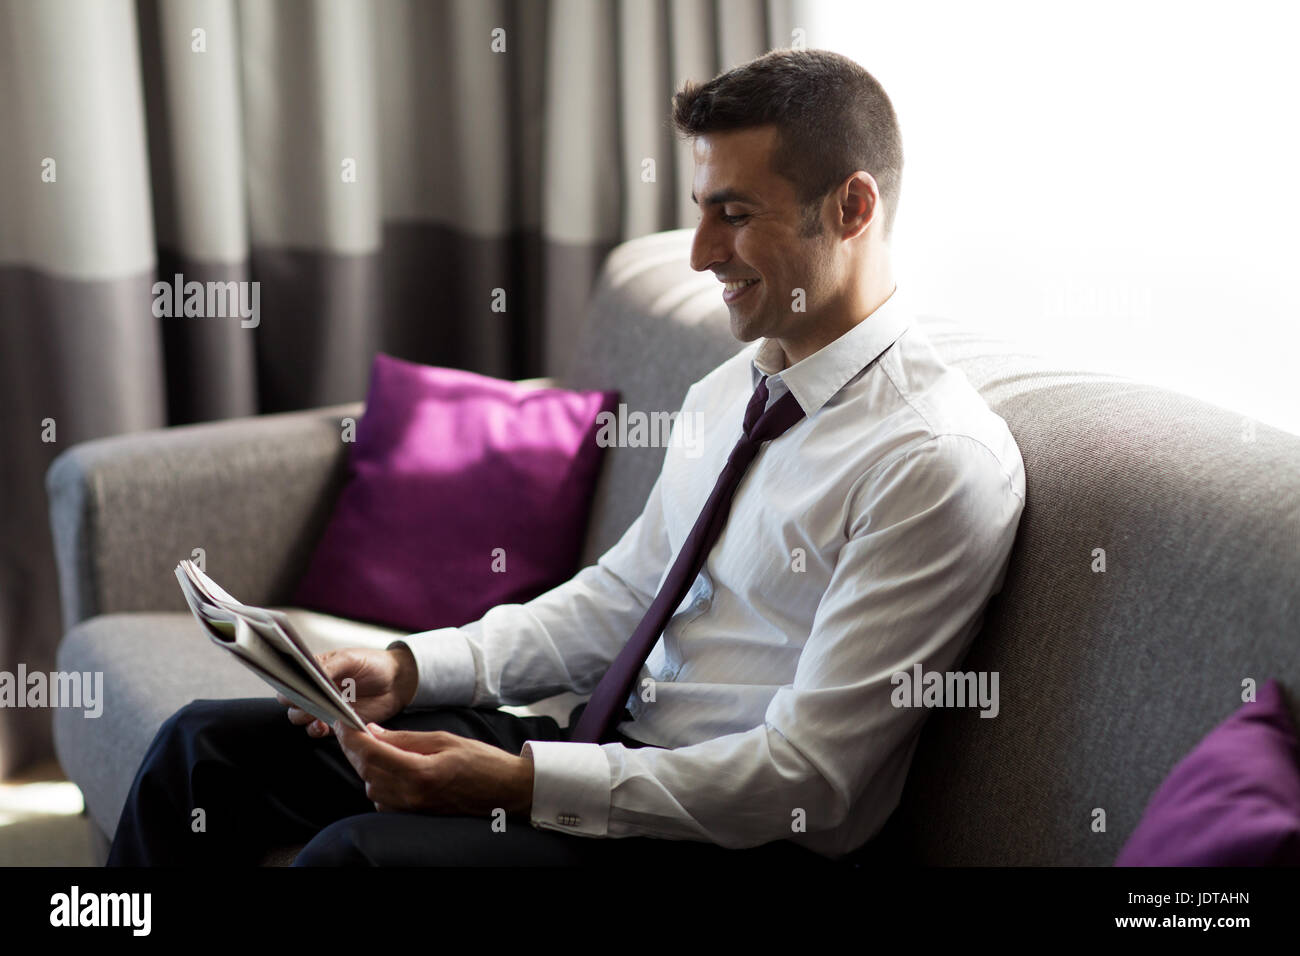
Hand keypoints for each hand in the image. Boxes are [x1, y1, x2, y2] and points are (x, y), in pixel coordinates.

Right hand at [275, 645, 417, 737]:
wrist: (397, 682)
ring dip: (304, 717)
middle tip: (308, 701)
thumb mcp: (351, 659)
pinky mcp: (335, 722)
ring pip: (300, 717)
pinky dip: (316, 730)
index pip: (291, 679)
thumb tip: (309, 674)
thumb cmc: (373, 664)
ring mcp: (325, 707)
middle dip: (295, 703)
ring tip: (317, 714)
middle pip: (291, 701)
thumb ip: (330, 666)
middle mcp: (316, 690)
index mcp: (316, 670)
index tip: (293, 688)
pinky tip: (324, 725)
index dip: (288, 684)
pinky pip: (316, 731)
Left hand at [334, 723, 534, 816]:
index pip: (370, 753)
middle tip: (350, 727)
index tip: (342, 720)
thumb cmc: (482, 763)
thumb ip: (404, 739)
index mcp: (420, 772)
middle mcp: (411, 796)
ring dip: (364, 764)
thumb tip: (371, 731)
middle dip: (353, 747)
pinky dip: (376, 779)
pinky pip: (381, 798)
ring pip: (370, 785)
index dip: (350, 736)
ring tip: (369, 743)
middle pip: (365, 770)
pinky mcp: (412, 816)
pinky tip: (386, 765)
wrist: (506, 793)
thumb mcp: (444, 740)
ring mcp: (411, 810)